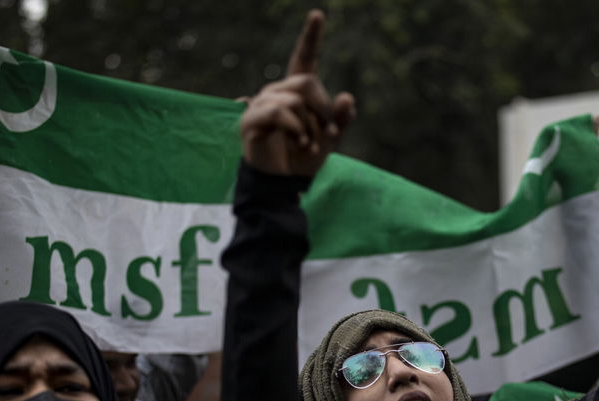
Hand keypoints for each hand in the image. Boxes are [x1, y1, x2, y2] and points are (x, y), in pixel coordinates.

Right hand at [240, 10, 355, 176]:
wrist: (283, 185)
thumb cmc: (303, 160)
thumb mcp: (330, 140)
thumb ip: (340, 120)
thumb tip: (347, 98)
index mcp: (296, 93)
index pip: (304, 60)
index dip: (311, 38)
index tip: (319, 14)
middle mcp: (277, 93)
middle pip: (306, 82)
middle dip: (323, 110)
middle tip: (327, 134)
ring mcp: (261, 104)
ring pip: (295, 99)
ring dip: (309, 125)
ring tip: (308, 145)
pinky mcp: (251, 120)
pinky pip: (280, 113)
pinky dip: (295, 129)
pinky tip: (298, 143)